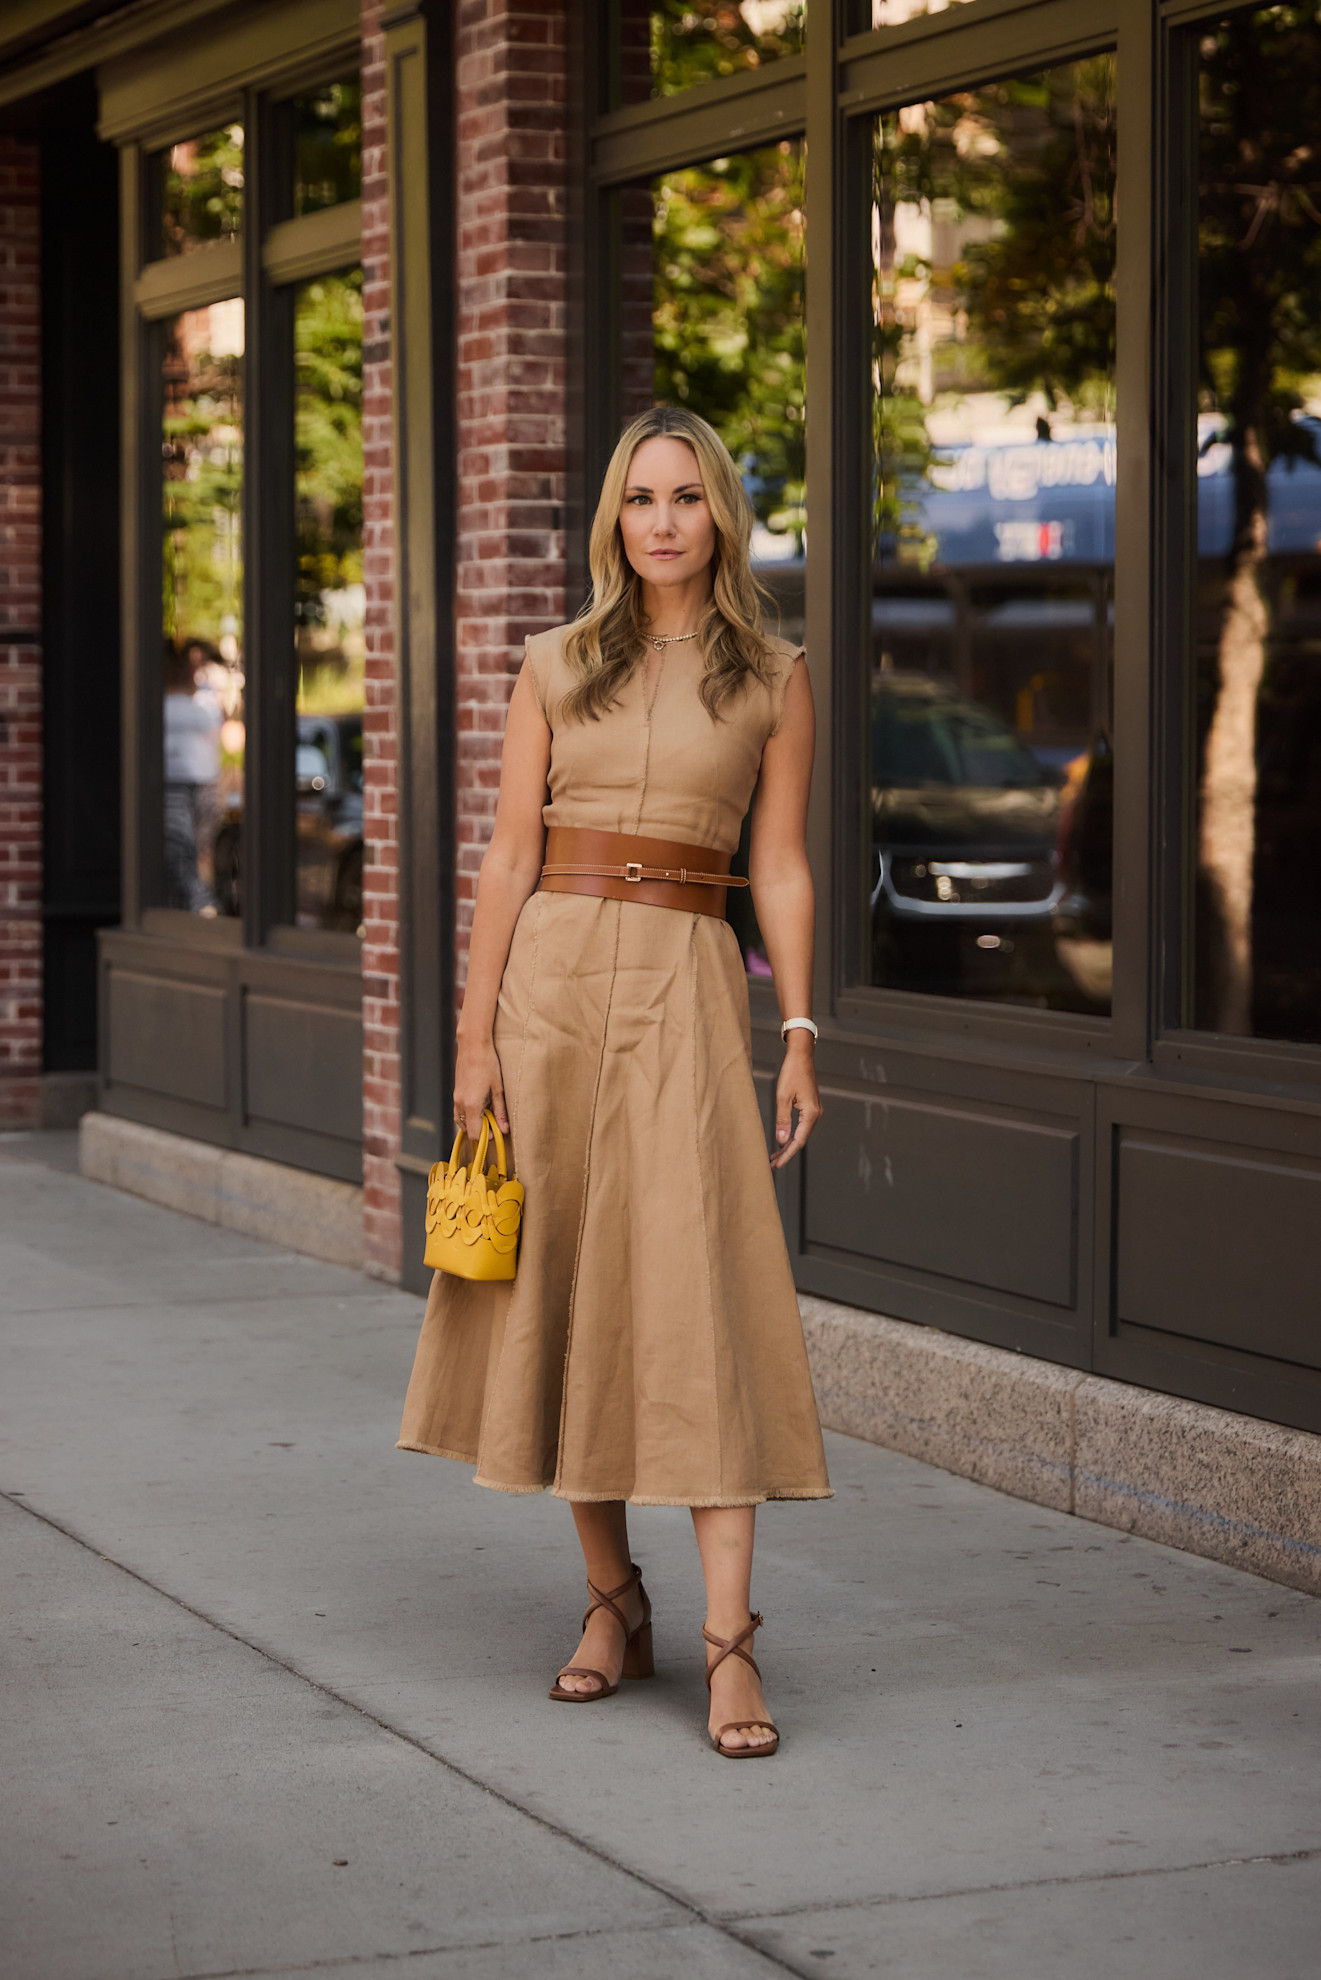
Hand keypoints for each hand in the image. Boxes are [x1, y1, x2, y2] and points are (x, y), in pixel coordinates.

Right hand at [453, 1034, 507, 1142]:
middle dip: (480, 1130)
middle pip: (467, 1130)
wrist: (473, 1046)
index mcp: (471, 1105)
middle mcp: (460, 1104)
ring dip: (473, 1122)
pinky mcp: (455, 1093)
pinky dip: (468, 1115)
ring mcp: (455, 1099)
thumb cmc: (489, 1065)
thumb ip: (500, 1111)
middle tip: (493, 1119)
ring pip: (461, 1122)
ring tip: (487, 1110)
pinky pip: (458, 1112)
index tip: (497, 1129)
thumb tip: (504, 1130)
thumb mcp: (498, 1089)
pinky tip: (479, 1104)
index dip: (486, 1136)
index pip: (475, 1134)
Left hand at [770, 1036, 821, 1169]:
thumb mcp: (783, 1097)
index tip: (775, 1165)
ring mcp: (814, 1111)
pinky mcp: (810, 1107)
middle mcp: (815, 1115)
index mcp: (810, 1114)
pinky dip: (792, 1135)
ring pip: (801, 1134)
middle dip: (786, 1153)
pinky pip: (802, 1126)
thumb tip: (780, 1141)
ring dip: (788, 1145)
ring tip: (774, 1156)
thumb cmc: (792, 1073)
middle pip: (800, 1140)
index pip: (798, 1141)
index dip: (786, 1155)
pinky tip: (782, 1140)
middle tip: (772, 1164)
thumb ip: (782, 1120)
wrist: (801, 1056)